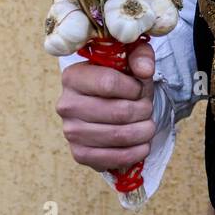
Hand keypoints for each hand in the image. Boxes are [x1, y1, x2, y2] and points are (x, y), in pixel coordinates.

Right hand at [56, 40, 155, 173]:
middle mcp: (66, 104)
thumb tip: (144, 70)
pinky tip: (142, 145)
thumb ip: (140, 55)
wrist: (112, 106)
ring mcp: (71, 132)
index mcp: (73, 76)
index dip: (135, 88)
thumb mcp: (131, 59)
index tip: (140, 89)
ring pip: (118, 135)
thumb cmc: (122, 81)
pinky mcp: (80, 154)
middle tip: (148, 109)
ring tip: (148, 126)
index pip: (108, 83)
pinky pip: (112, 158)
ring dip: (143, 132)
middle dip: (143, 111)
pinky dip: (135, 153)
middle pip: (118, 112)